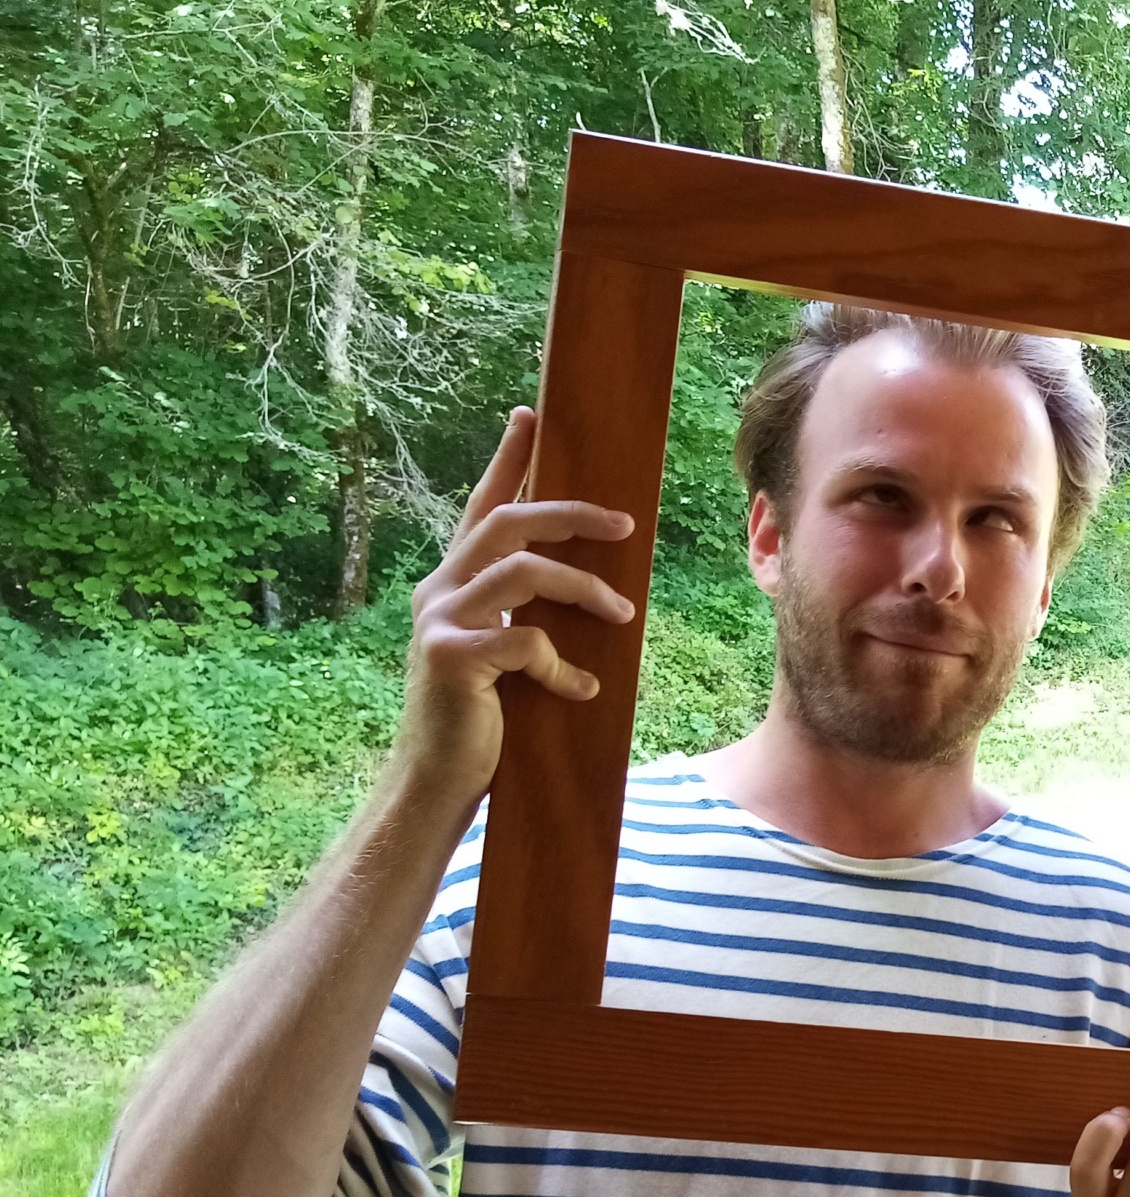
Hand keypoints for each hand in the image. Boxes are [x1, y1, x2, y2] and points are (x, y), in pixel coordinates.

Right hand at [395, 408, 637, 804]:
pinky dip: (563, 667)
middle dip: (572, 514)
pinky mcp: (449, 658)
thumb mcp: (506, 652)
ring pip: (524, 573)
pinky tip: (583, 692)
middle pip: (509, 523)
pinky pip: (525, 640)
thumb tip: (588, 585)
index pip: (482, 505)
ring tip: (624, 616)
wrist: (438, 781)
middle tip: (625, 522)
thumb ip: (526, 611)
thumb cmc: (484, 718)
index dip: (507, 459)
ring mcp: (438, 621)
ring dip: (584, 588)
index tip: (531, 414)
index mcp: (452, 581)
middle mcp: (437, 589)